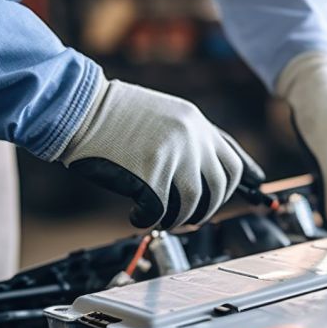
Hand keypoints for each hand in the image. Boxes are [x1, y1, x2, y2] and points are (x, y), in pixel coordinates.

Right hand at [60, 77, 262, 228]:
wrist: (77, 107)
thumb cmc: (115, 115)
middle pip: (219, 188)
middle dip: (208, 208)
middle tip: (194, 217)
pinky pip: (159, 212)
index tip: (249, 195)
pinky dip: (148, 220)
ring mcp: (173, 156)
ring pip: (192, 204)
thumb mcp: (166, 115)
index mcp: (197, 123)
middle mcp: (191, 138)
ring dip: (179, 218)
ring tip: (163, 217)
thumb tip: (214, 172)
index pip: (233, 162)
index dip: (238, 186)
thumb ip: (192, 139)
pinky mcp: (149, 175)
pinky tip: (137, 215)